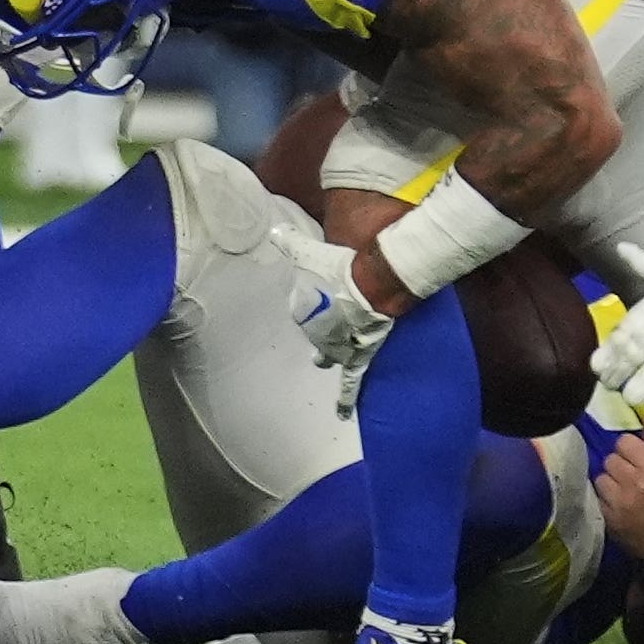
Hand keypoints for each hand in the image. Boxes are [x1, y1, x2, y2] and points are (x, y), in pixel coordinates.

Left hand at [279, 222, 394, 414]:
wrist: (368, 287)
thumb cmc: (339, 269)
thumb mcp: (310, 253)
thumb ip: (291, 242)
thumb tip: (274, 230)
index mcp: (303, 311)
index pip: (302, 309)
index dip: (311, 302)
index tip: (317, 296)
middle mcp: (317, 334)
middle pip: (316, 334)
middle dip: (318, 331)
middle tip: (317, 331)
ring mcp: (337, 348)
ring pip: (329, 357)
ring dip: (326, 358)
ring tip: (321, 364)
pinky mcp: (359, 357)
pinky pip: (351, 384)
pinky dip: (346, 400)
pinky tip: (342, 413)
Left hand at [591, 419, 643, 569]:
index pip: (624, 441)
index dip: (630, 448)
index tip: (636, 457)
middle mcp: (635, 482)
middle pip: (611, 458)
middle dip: (620, 463)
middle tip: (631, 474)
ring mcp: (620, 502)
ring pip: (601, 476)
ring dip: (611, 480)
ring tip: (624, 489)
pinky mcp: (611, 518)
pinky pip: (599, 496)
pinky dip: (607, 498)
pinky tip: (620, 503)